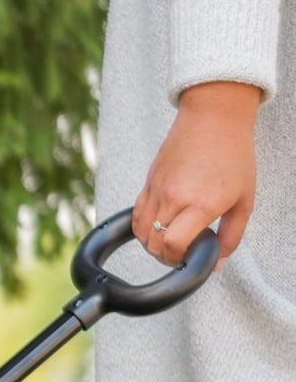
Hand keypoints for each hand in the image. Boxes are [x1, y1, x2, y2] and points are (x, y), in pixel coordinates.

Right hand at [134, 81, 261, 264]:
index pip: (173, 244)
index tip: (189, 257)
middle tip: (183, 252)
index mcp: (201, 203)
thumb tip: (217, 262)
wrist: (214, 119)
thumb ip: (232, 235)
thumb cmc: (233, 156)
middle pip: (154, 243)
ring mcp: (157, 190)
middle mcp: (174, 197)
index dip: (178, 259)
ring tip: (170, 241)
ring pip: (141, 232)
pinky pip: (136, 216)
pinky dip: (143, 229)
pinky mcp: (148, 182)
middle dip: (166, 255)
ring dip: (153, 244)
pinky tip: (158, 228)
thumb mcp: (245, 200)